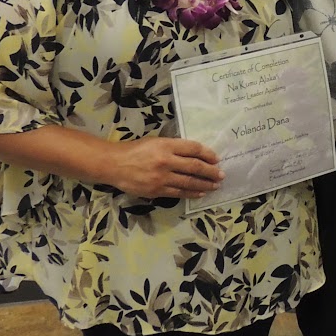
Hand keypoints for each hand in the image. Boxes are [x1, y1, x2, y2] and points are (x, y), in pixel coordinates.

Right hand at [102, 135, 222, 199]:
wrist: (114, 164)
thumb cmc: (135, 150)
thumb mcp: (154, 141)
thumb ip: (173, 147)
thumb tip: (194, 154)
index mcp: (165, 145)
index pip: (192, 149)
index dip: (207, 154)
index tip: (216, 158)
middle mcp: (165, 160)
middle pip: (194, 166)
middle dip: (211, 171)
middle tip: (221, 174)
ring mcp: (161, 177)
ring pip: (189, 182)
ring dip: (205, 184)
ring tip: (215, 185)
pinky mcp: (157, 190)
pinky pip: (179, 193)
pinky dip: (192, 193)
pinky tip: (201, 193)